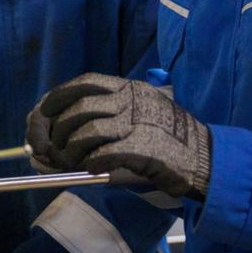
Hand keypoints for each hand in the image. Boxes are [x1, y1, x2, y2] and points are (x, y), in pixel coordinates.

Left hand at [26, 73, 210, 199]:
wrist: (207, 159)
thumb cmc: (168, 141)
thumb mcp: (139, 115)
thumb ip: (106, 118)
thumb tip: (59, 135)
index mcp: (130, 88)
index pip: (85, 83)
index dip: (59, 97)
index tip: (44, 112)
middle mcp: (133, 99)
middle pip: (80, 108)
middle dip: (59, 130)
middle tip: (54, 149)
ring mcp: (139, 122)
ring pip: (88, 131)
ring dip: (72, 150)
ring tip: (73, 163)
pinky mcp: (145, 147)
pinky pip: (105, 153)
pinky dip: (92, 163)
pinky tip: (93, 170)